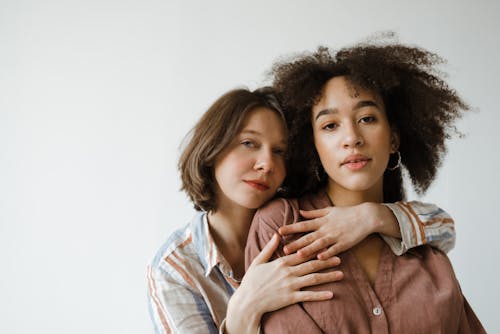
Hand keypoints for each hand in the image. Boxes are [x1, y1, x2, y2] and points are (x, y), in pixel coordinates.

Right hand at [225, 234, 342, 333]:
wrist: (248, 301)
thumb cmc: (251, 281)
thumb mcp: (258, 261)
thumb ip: (269, 248)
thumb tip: (276, 235)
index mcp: (281, 262)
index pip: (302, 253)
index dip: (315, 249)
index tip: (326, 245)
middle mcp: (288, 272)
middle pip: (311, 264)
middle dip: (327, 261)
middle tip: (339, 258)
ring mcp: (290, 285)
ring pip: (313, 279)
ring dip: (328, 276)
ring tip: (340, 274)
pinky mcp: (291, 298)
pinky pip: (309, 296)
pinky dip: (320, 295)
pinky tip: (331, 294)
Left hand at [279, 203, 396, 259]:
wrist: (366, 216)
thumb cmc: (346, 213)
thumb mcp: (329, 210)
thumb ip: (313, 213)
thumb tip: (300, 212)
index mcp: (321, 221)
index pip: (303, 225)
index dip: (291, 228)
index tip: (280, 231)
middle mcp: (326, 229)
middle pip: (308, 237)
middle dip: (296, 243)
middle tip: (284, 249)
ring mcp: (335, 237)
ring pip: (319, 245)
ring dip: (309, 250)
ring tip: (298, 255)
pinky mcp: (344, 244)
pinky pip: (334, 250)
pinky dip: (327, 254)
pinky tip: (320, 259)